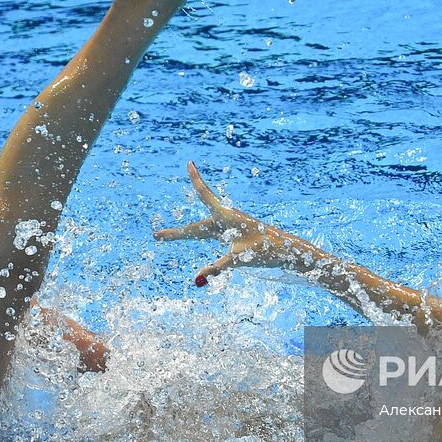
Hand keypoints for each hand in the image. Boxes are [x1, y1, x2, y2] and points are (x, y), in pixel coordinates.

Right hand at [154, 162, 307, 285]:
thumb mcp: (239, 260)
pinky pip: (213, 234)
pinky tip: (200, 236)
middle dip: (175, 234)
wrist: (285, 250)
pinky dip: (201, 236)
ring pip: (202, 231)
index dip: (196, 180)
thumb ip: (216, 268)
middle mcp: (226, 220)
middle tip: (156, 236)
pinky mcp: (235, 234)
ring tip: (166, 237)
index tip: (189, 163)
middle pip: (195, 228)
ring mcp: (230, 227)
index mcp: (226, 218)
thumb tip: (197, 278)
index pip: (205, 196)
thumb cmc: (265, 251)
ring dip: (185, 235)